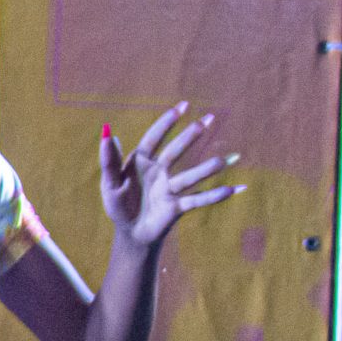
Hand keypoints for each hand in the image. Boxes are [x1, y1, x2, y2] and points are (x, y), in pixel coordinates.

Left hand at [103, 102, 241, 247]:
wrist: (130, 233)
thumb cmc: (118, 206)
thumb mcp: (109, 183)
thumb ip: (109, 162)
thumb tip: (108, 136)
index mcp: (140, 162)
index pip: (154, 138)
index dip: (166, 123)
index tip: (182, 107)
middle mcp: (158, 171)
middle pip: (175, 151)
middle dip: (190, 136)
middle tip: (208, 119)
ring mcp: (170, 188)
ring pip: (189, 177)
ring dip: (207, 169)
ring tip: (224, 161)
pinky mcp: (177, 207)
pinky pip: (197, 200)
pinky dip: (214, 196)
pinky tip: (233, 189)